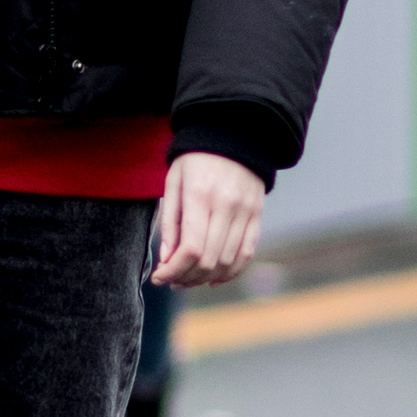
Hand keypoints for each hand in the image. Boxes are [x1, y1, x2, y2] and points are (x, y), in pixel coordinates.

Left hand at [152, 152, 265, 288]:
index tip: (159, 278)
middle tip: (171, 281)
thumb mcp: (173, 183)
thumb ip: (169, 223)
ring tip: (188, 280)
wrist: (233, 135)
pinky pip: (247, 253)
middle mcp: (227, 205)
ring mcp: (246, 211)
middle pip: (210, 260)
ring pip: (228, 261)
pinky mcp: (258, 216)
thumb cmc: (195, 159)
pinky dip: (230, 272)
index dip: (173, 270)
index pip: (191, 248)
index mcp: (200, 195)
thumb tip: (167, 260)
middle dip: (186, 278)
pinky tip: (213, 278)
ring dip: (205, 278)